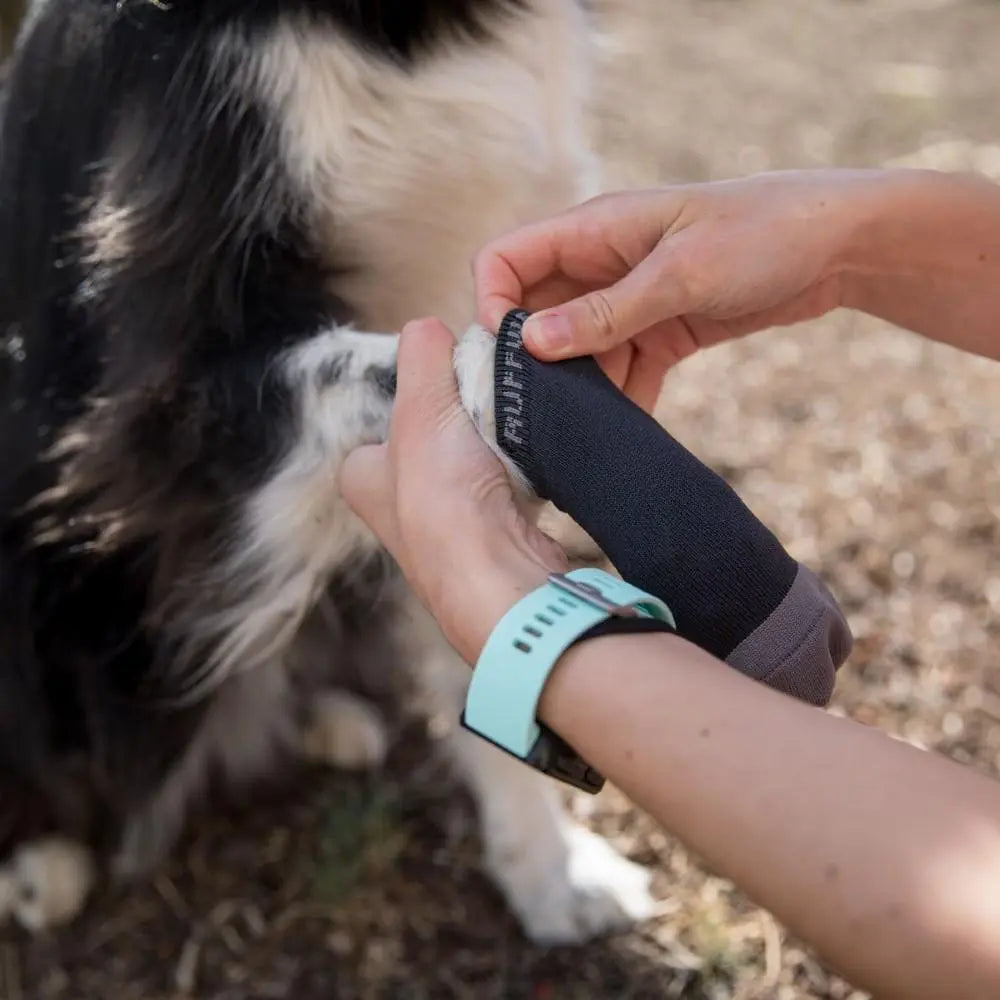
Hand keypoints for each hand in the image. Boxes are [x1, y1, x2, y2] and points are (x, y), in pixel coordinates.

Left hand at [339, 318, 566, 664]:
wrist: (500, 576)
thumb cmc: (445, 502)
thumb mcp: (422, 408)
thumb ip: (421, 357)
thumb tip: (426, 327)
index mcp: (365, 482)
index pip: (373, 433)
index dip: (405, 405)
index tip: (438, 387)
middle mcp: (399, 512)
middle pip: (430, 445)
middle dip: (458, 425)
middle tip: (484, 406)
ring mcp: (448, 531)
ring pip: (472, 466)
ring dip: (494, 448)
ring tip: (509, 434)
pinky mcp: (494, 540)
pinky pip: (508, 491)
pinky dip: (521, 476)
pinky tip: (531, 469)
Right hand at [474, 170, 875, 409]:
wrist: (839, 246)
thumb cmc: (762, 233)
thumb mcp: (681, 273)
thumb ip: (606, 312)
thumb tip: (532, 344)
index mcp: (593, 230)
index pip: (505, 260)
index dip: (492, 305)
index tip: (510, 356)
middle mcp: (600, 265)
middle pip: (535, 314)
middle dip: (533, 362)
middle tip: (540, 412)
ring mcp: (629, 301)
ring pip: (576, 351)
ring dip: (578, 390)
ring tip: (584, 433)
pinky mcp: (659, 331)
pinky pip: (621, 371)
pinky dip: (620, 401)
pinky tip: (624, 435)